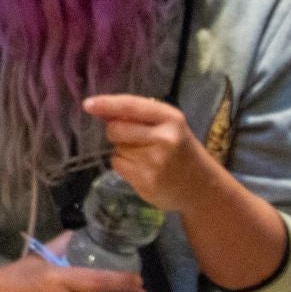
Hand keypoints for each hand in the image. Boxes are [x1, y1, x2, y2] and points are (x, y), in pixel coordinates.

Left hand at [83, 93, 215, 213]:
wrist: (203, 187)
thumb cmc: (180, 149)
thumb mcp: (168, 125)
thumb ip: (138, 115)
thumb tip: (98, 108)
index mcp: (170, 118)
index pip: (131, 106)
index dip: (107, 104)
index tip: (88, 105)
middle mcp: (164, 139)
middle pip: (116, 129)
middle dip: (116, 132)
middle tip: (133, 138)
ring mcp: (155, 163)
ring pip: (116, 149)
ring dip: (124, 151)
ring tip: (146, 157)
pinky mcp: (147, 183)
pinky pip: (118, 166)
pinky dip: (125, 167)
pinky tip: (144, 170)